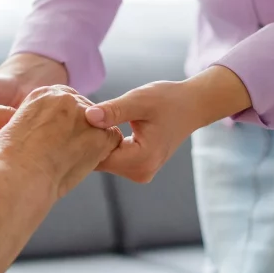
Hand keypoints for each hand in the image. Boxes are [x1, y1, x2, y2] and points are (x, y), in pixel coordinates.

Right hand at [0, 86, 122, 199]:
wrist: (16, 177)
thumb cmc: (8, 163)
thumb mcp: (15, 130)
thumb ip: (37, 124)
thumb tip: (46, 135)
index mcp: (42, 94)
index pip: (65, 103)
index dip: (65, 123)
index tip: (58, 138)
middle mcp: (64, 97)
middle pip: (85, 112)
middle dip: (81, 131)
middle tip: (68, 153)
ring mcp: (83, 114)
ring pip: (100, 126)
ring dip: (91, 142)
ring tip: (71, 162)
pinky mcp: (99, 134)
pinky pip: (111, 141)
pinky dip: (103, 153)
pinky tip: (85, 165)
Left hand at [85, 66, 251, 183]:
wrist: (192, 106)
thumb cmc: (169, 100)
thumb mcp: (139, 100)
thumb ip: (114, 110)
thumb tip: (88, 116)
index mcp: (142, 160)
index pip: (99, 157)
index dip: (87, 138)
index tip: (81, 117)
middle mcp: (141, 172)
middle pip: (100, 161)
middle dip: (90, 141)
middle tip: (85, 115)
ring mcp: (140, 172)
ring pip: (104, 161)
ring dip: (97, 142)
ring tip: (97, 119)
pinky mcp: (138, 167)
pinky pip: (112, 158)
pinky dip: (106, 144)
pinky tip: (105, 127)